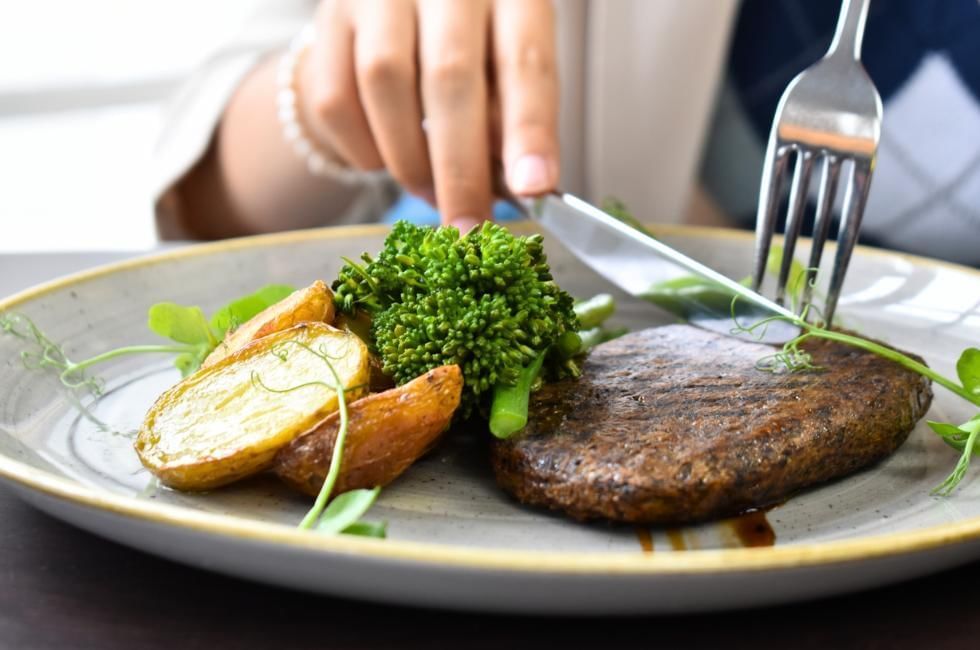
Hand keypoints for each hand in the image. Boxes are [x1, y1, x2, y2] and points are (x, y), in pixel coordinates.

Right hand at [297, 0, 558, 230]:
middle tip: (469, 228)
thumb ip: (511, 119)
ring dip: (409, 159)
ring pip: (384, 83)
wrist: (396, 11)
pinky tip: (385, 157)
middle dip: (461, 169)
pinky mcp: (331, 16)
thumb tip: (518, 186)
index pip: (525, 63)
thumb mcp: (508, 72)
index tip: (533, 188)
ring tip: (430, 193)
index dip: (528, 131)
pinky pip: (336, 98)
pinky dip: (363, 147)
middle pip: (450, 77)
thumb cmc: (471, 51)